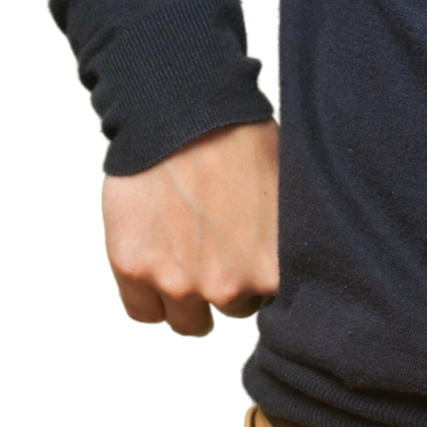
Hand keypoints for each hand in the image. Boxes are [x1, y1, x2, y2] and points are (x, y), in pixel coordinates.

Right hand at [100, 119, 280, 337]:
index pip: (279, 305)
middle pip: (236, 307)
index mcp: (273, 269)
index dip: (268, 278)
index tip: (259, 258)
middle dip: (231, 281)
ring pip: (189, 319)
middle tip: (223, 240)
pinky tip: (159, 257)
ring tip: (191, 247)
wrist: (182, 107)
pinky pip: (144, 311)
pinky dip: (150, 293)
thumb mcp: (286, 191)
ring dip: (190, 294)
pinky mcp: (135, 268)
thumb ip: (285, 242)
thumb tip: (291, 265)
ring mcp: (179, 282)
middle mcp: (229, 286)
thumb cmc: (239, 138)